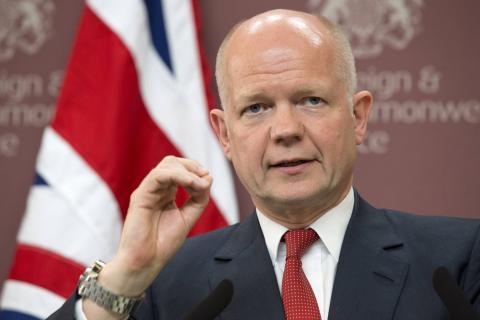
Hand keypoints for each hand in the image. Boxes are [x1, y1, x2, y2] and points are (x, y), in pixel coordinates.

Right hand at [84, 156, 211, 318]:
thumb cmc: (164, 242)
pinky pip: (158, 176)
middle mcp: (156, 189)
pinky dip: (178, 176)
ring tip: (199, 184)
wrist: (146, 261)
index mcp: (166, 193)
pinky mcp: (140, 195)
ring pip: (166, 166)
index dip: (195, 169)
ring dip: (187, 171)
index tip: (208, 179)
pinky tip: (191, 184)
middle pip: (172, 162)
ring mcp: (148, 190)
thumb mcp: (188, 217)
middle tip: (204, 177)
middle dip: (192, 166)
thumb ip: (199, 198)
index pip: (180, 169)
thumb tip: (208, 178)